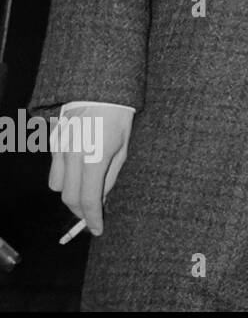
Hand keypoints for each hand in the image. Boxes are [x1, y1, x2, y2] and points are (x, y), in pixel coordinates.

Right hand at [48, 104, 132, 236]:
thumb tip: (102, 198)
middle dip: (80, 211)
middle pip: (68, 197)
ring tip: (86, 192)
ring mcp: (60, 148)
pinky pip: (54, 168)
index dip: (92, 218)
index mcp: (95, 157)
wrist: (100, 89)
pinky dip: (64, 177)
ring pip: (56, 186)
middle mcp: (73, 155)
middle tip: (93, 215)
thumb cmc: (119, 116)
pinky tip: (78, 172)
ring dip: (69, 194)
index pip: (88, 199)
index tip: (97, 229)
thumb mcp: (123, 147)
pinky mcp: (53, 142)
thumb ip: (111, 175)